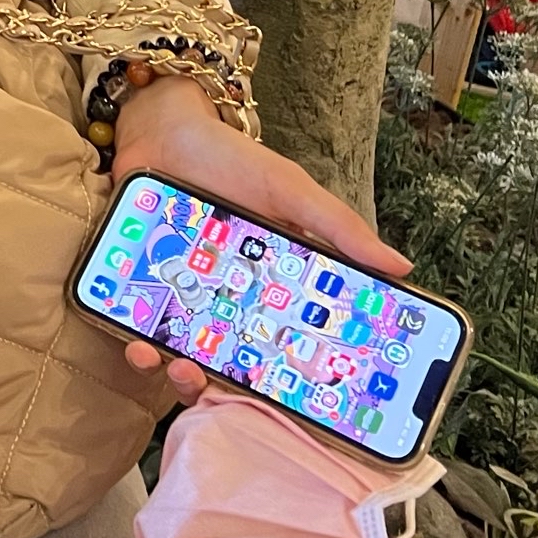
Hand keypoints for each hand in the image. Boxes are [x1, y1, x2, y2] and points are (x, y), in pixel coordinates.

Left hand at [111, 75, 410, 403]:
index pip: (287, 349)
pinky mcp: (139, 286)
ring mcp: (180, 298)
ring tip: (168, 363)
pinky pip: (136, 327)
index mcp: (269, 292)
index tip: (300, 410)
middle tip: (214, 385)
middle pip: (230, 365)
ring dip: (175, 372)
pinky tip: (135, 341)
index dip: (294, 384)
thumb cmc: (231, 160)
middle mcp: (226, 304)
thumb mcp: (289, 191)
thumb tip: (402, 267)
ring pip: (181, 355)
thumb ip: (337, 228)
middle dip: (222, 386)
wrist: (161, 126)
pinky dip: (135, 342)